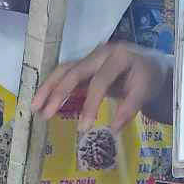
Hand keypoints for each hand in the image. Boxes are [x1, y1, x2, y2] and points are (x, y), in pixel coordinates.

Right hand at [31, 42, 170, 130]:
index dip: (90, 105)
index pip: (99, 81)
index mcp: (117, 57)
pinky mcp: (84, 66)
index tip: (83, 129)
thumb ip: (131, 108)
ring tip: (34, 108)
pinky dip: (52, 88)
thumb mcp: (146, 91)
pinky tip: (42, 103)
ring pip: (64, 70)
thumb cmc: (148, 78)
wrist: (149, 64)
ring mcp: (90, 58)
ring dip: (48, 88)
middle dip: (58, 93)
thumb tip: (113, 128)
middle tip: (44, 114)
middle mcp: (100, 54)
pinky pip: (65, 75)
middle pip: (74, 71)